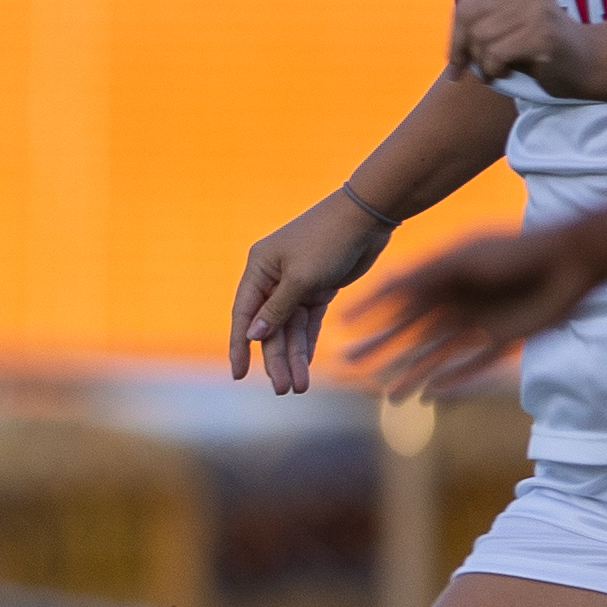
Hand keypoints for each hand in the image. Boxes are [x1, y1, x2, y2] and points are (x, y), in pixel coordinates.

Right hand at [228, 191, 396, 394]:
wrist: (368, 217)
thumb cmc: (328, 240)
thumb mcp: (301, 278)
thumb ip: (277, 309)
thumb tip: (252, 336)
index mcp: (259, 268)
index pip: (244, 314)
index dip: (240, 347)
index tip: (239, 375)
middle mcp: (273, 277)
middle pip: (270, 327)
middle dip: (276, 359)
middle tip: (284, 390)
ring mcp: (296, 284)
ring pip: (291, 328)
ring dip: (294, 356)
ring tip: (300, 386)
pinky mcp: (319, 288)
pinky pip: (309, 322)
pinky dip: (307, 343)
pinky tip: (306, 365)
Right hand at [344, 229, 602, 399]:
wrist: (573, 260)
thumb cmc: (517, 251)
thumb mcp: (462, 257)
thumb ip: (424, 275)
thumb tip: (381, 289)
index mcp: (442, 278)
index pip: (396, 300)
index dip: (369, 313)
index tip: (341, 325)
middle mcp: (455, 302)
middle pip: (409, 332)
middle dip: (379, 349)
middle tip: (348, 364)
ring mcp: (479, 323)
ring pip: (435, 355)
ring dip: (410, 374)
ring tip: (386, 396)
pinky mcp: (506, 341)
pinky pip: (471, 366)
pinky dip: (451, 381)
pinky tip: (430, 396)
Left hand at [451, 0, 589, 92]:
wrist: (586, 60)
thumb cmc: (538, 44)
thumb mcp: (506, 25)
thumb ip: (478, 25)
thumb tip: (449, 51)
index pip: (465, 6)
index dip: (456, 37)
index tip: (456, 63)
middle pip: (469, 21)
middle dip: (467, 51)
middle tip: (480, 68)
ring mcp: (535, 8)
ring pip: (481, 39)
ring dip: (485, 63)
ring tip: (502, 67)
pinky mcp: (541, 34)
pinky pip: (496, 55)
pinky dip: (496, 70)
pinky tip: (510, 71)